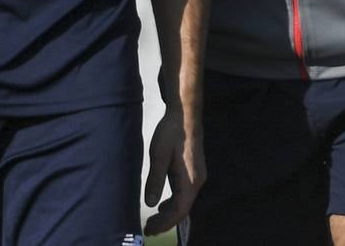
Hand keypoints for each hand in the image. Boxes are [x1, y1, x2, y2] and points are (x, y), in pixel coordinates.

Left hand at [142, 106, 206, 235]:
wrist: (185, 114)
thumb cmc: (171, 132)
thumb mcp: (159, 156)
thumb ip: (155, 180)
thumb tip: (151, 203)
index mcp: (190, 180)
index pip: (178, 211)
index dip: (164, 223)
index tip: (148, 229)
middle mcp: (197, 181)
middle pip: (182, 210)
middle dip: (165, 222)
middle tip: (147, 229)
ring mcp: (197, 176)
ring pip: (184, 203)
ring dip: (168, 214)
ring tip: (152, 220)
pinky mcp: (194, 172)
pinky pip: (184, 194)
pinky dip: (173, 203)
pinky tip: (162, 205)